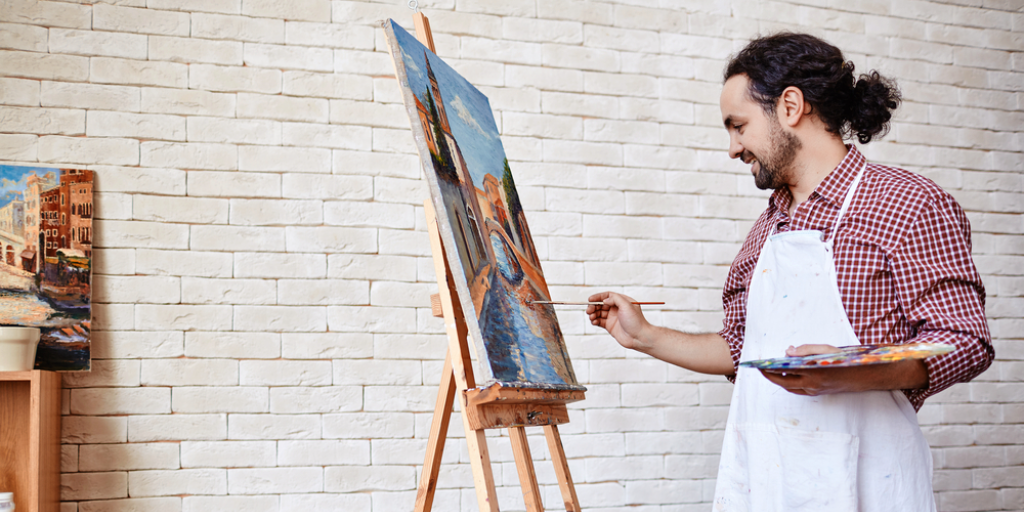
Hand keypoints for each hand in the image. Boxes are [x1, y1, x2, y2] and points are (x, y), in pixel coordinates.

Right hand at [586, 291, 650, 350]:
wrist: (639, 337)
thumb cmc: (636, 321)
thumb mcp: (627, 305)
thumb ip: (615, 299)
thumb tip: (604, 300)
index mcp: (622, 302)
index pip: (608, 296)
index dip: (598, 297)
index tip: (590, 300)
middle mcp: (617, 309)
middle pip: (601, 304)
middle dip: (593, 306)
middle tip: (589, 310)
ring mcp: (613, 318)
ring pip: (599, 313)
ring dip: (593, 314)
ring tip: (591, 317)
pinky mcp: (610, 326)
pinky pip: (599, 321)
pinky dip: (595, 321)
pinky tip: (594, 322)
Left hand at [759, 344, 926, 394]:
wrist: (868, 376)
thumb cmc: (848, 359)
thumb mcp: (827, 349)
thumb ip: (806, 350)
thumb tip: (788, 351)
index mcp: (812, 372)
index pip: (783, 372)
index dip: (769, 368)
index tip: (758, 363)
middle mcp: (812, 385)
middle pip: (783, 383)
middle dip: (770, 375)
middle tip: (760, 368)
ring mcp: (816, 391)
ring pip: (791, 388)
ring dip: (779, 380)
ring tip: (771, 370)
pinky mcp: (820, 393)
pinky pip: (800, 390)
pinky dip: (790, 383)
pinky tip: (787, 375)